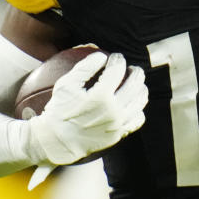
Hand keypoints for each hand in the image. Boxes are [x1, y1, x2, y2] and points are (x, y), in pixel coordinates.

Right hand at [24, 51, 146, 164]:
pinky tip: (132, 103)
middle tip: (132, 68)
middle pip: (135, 83)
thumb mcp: (65, 85)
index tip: (116, 57)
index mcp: (100, 95)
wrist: (58, 142)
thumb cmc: (59, 110)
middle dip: (136, 71)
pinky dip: (138, 109)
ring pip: (140, 101)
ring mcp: (118, 123)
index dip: (118, 60)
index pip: (117, 70)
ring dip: (141, 88)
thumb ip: (84, 68)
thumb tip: (101, 56)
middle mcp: (113, 110)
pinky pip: (138, 119)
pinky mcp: (119, 134)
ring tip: (136, 83)